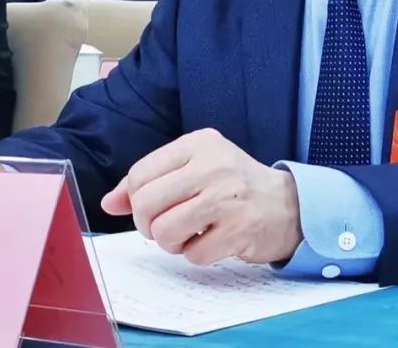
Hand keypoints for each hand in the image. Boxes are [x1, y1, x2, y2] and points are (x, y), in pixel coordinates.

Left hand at [101, 128, 302, 265]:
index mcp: (199, 143)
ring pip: (164, 232)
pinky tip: (212, 240)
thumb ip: (150, 182)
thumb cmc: (232, 185)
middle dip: (148, 225)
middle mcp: (212, 165)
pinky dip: (197, 254)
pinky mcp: (239, 228)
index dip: (135, 200)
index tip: (151, 209)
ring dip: (171, 242)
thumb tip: (109, 202)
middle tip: (168, 225)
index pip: (140, 175)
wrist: (288, 204)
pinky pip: (193, 254)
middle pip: (146, 204)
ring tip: (190, 233)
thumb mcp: (194, 168)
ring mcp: (227, 197)